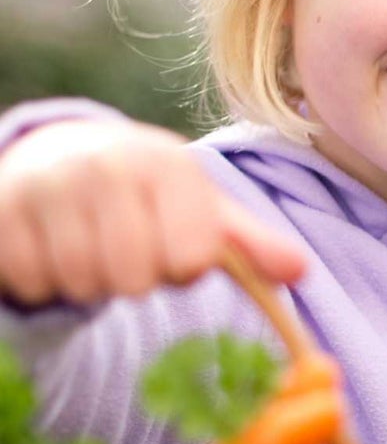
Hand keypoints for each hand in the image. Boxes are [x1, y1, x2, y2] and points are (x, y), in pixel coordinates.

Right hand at [0, 120, 307, 306]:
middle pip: (134, 279)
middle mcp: (106, 165)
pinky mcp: (1, 208)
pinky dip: (42, 280)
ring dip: (88, 282)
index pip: (191, 261)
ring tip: (89, 246)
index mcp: (168, 166)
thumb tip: (300, 270)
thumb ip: (253, 244)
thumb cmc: (149, 198)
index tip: (173, 246)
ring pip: (81, 283)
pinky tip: (50, 247)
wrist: (61, 160)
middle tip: (127, 250)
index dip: (183, 269)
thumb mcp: (205, 213)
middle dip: (135, 280)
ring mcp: (46, 183)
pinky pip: (31, 280)